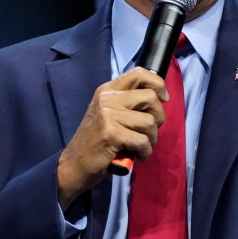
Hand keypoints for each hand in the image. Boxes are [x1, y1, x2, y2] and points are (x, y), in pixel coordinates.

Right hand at [57, 68, 167, 208]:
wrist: (74, 164)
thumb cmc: (96, 141)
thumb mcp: (108, 114)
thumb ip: (127, 103)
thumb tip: (158, 98)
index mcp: (107, 90)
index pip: (139, 73)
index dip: (158, 84)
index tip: (163, 98)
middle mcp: (107, 98)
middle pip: (150, 97)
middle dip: (158, 117)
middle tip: (150, 131)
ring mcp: (108, 115)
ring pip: (149, 121)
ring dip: (152, 138)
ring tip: (142, 146)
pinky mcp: (112, 134)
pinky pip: (143, 141)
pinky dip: (145, 151)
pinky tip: (138, 155)